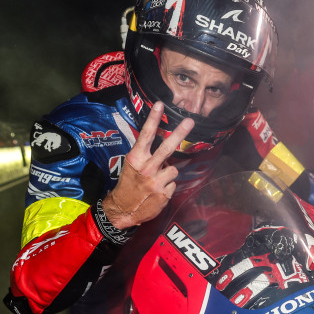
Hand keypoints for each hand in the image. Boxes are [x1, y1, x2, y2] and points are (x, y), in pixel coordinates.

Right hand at [102, 102, 193, 228]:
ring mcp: (156, 181)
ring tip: (157, 180)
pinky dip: (168, 186)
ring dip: (168, 173)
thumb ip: (147, 156)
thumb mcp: (132, 166)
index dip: (153, 119)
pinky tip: (158, 191)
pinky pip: (173, 184)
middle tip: (190, 121)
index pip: (146, 135)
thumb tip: (167, 150)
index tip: (160, 104)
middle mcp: (146, 168)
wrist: (123, 209)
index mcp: (136, 158)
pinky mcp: (164, 194)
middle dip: (179, 133)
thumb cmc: (129, 184)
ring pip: (174, 168)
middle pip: (167, 148)